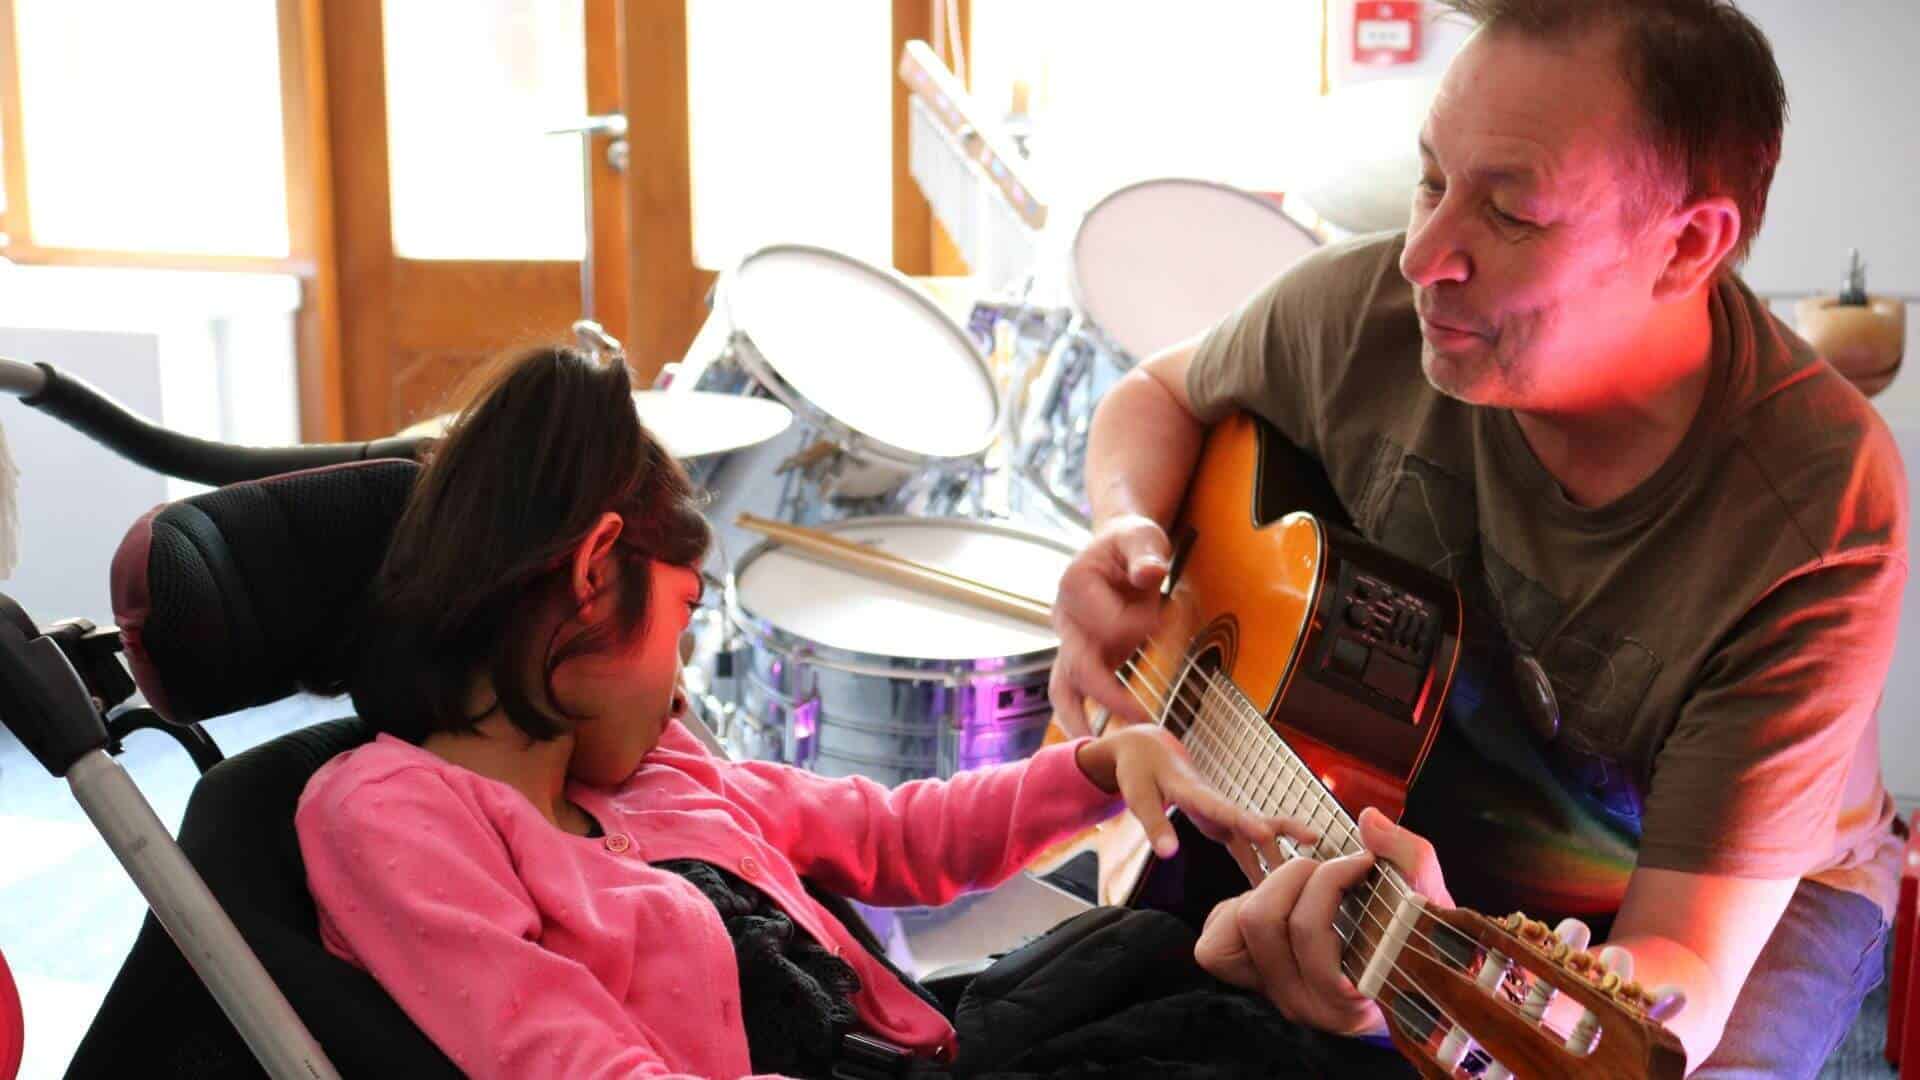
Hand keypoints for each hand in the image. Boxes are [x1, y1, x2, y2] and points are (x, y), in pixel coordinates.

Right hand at [1050, 514, 1172, 735]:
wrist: (1116, 545)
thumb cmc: (1131, 540)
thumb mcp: (1142, 536)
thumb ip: (1145, 553)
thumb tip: (1150, 572)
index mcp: (1075, 586)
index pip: (1112, 627)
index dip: (1143, 626)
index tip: (1166, 611)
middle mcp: (1064, 617)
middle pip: (1078, 665)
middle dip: (1108, 696)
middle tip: (1141, 720)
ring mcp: (1068, 639)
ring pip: (1062, 686)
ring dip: (1077, 719)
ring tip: (1094, 751)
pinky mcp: (1079, 655)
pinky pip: (1072, 690)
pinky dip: (1081, 716)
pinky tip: (1096, 741)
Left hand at [1074, 725, 1312, 867]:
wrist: (1149, 752)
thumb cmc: (1140, 773)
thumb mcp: (1138, 796)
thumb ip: (1154, 825)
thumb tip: (1169, 854)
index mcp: (1193, 791)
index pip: (1221, 806)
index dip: (1242, 819)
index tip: (1265, 832)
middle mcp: (1214, 801)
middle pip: (1252, 815)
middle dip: (1283, 827)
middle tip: (1312, 838)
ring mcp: (1220, 812)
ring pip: (1254, 832)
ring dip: (1275, 852)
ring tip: (1303, 877)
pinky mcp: (1220, 822)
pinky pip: (1243, 845)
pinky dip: (1256, 863)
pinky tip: (1267, 887)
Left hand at [1194, 807, 1451, 1036]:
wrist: (1410, 996)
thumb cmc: (1422, 948)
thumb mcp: (1431, 905)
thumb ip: (1410, 859)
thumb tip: (1369, 821)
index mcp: (1343, 998)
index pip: (1310, 932)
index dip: (1331, 882)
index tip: (1364, 863)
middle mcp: (1299, 1003)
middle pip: (1262, 919)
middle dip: (1296, 873)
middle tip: (1334, 869)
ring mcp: (1271, 993)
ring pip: (1236, 922)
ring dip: (1268, 887)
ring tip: (1309, 884)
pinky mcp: (1249, 979)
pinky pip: (1216, 937)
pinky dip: (1239, 906)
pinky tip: (1281, 902)